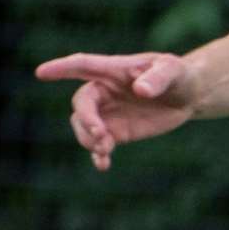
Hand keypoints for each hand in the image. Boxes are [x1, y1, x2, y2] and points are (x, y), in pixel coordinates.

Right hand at [35, 52, 196, 170]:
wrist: (187, 96)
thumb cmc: (178, 75)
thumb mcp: (173, 71)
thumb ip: (158, 79)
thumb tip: (140, 90)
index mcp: (114, 70)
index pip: (83, 65)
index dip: (62, 68)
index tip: (41, 72)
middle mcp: (104, 91)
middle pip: (82, 104)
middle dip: (86, 120)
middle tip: (101, 135)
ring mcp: (107, 113)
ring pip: (83, 127)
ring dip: (90, 140)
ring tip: (107, 149)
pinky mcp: (116, 132)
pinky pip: (97, 145)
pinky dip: (97, 155)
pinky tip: (103, 164)